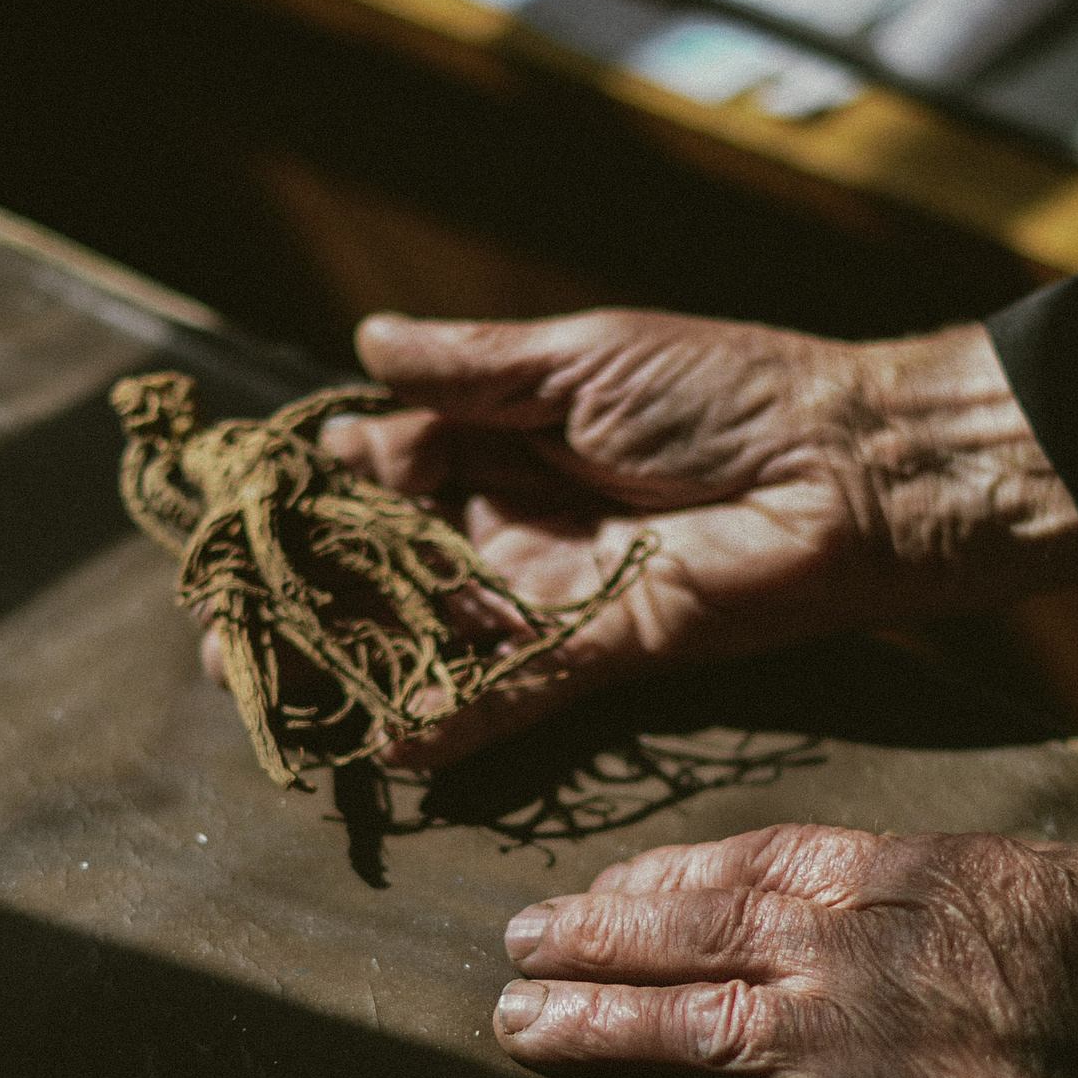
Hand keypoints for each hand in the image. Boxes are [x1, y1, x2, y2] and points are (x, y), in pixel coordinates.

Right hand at [298, 310, 1077, 764]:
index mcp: (509, 438)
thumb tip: (366, 341)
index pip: (387, 466)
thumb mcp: (586, 359)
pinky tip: (384, 736)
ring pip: (435, 633)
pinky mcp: (606, 652)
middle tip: (224, 622)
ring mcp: (556, 592)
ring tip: (263, 687)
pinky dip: (452, 715)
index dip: (322, 485)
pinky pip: (514, 691)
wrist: (852, 464)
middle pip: (393, 562)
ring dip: (355, 660)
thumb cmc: (734, 390)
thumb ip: (472, 370)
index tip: (251, 502)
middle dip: (311, 590)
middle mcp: (520, 521)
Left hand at [492, 824, 1077, 1077]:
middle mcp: (868, 945)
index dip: (676, 872)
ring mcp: (858, 1044)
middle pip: (701, 928)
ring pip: (687, 1022)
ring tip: (512, 1021)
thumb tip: (953, 883)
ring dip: (588, 1022)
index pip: (766, 859)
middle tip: (521, 939)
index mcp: (927, 872)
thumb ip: (998, 879)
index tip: (617, 883)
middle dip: (601, 934)